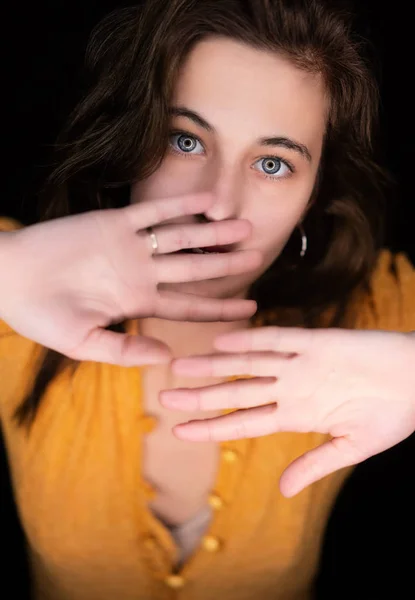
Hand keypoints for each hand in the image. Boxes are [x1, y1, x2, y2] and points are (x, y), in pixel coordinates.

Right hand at [1, 193, 260, 364]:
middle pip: (194, 269)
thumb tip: (166, 356)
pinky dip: (179, 206)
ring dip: (211, 232)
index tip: (251, 306)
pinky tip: (207, 202)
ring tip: (244, 225)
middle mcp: (141, 274)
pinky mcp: (113, 223)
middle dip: (226, 263)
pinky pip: (153, 212)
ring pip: (181, 238)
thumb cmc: (41, 316)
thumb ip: (124, 350)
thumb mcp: (83, 343)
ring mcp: (130, 247)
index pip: (189, 307)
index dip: (220, 307)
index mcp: (137, 303)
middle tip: (259, 255)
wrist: (9, 278)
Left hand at [161, 327, 414, 496]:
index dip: (210, 426)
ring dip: (213, 365)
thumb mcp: (353, 447)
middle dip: (199, 395)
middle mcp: (290, 387)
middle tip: (163, 396)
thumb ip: (315, 464)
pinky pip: (279, 339)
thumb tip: (282, 491)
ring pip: (247, 363)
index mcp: (296, 414)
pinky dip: (252, 340)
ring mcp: (301, 363)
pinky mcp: (317, 340)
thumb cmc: (393, 414)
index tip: (178, 431)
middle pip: (235, 391)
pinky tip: (223, 342)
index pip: (243, 422)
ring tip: (180, 366)